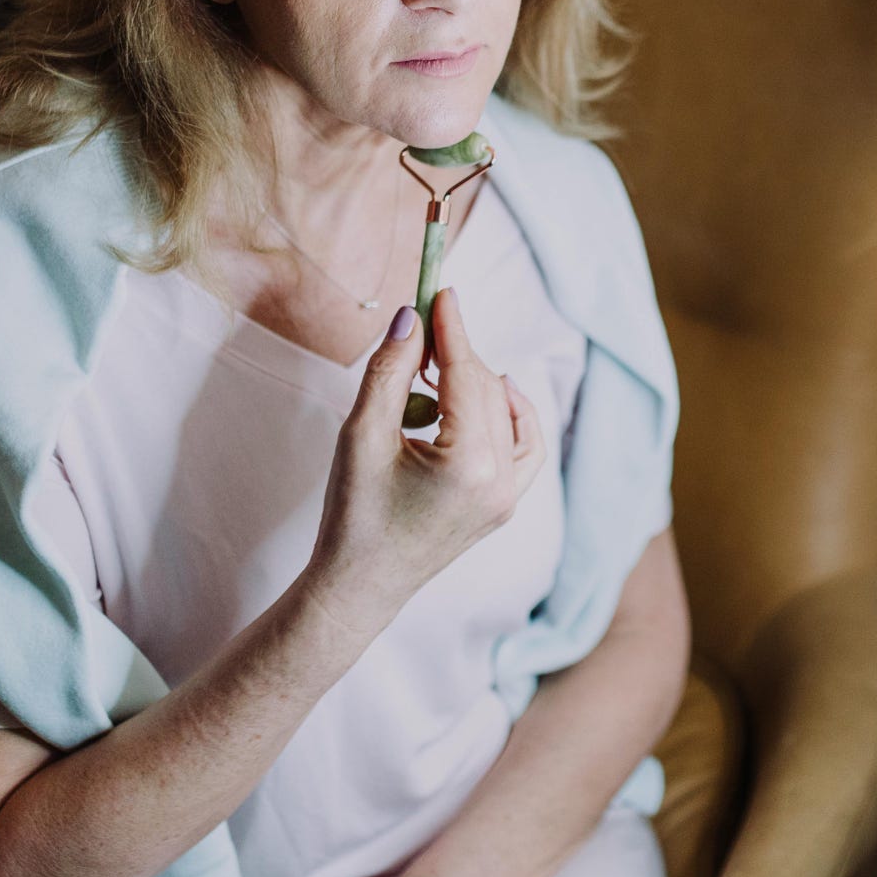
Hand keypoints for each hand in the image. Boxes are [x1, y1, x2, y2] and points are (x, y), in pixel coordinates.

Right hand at [299, 285, 546, 631]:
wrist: (359, 586)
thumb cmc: (352, 516)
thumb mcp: (361, 435)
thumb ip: (390, 371)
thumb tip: (412, 317)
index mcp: (468, 466)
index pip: (465, 374)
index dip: (452, 328)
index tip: (441, 290)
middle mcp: (501, 481)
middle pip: (485, 388)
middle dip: (455, 352)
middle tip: (422, 325)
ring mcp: (510, 496)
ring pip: (503, 410)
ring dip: (474, 380)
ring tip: (435, 368)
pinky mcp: (506, 503)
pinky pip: (523, 443)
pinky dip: (507, 413)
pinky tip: (486, 393)